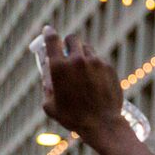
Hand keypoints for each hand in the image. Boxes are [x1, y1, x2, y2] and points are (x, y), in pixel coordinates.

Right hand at [39, 27, 123, 141]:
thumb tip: (48, 77)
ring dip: (82, 55)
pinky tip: (94, 81)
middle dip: (68, 43)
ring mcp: (95, 62)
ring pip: (87, 48)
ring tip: (82, 71)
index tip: (48, 30)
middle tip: (67, 52)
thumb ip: (46, 87)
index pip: (52, 39)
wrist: (102, 124)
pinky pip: (99, 60)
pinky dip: (95, 66)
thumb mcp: (49, 106)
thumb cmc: (72, 118)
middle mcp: (77, 60)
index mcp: (59, 67)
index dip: (49, 33)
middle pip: (72, 38)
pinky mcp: (108, 67)